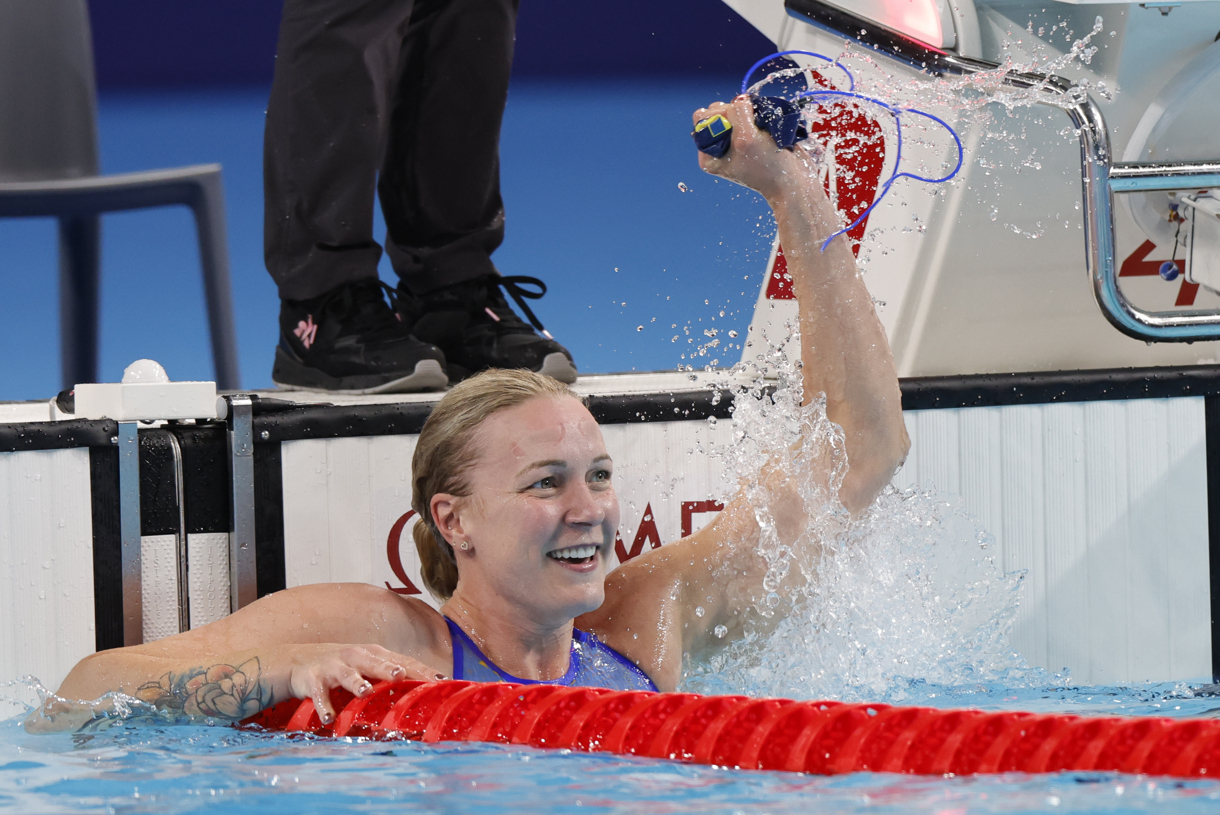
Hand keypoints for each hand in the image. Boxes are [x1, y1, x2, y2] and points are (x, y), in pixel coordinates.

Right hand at [278, 643, 444, 724]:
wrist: (299, 661)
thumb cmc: (345, 666)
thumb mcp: (369, 666)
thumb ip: (393, 675)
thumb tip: (429, 690)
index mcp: (375, 654)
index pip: (403, 661)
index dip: (421, 670)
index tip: (441, 680)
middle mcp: (357, 657)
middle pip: (376, 663)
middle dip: (388, 668)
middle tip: (400, 675)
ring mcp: (335, 667)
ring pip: (348, 675)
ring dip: (356, 683)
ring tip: (365, 692)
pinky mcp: (315, 680)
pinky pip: (320, 695)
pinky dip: (324, 706)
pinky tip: (329, 719)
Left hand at [694, 96, 806, 200]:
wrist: (795, 181)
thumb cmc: (768, 167)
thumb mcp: (746, 139)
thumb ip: (737, 113)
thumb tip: (740, 99)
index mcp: (708, 154)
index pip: (702, 117)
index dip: (721, 114)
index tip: (738, 127)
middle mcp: (719, 146)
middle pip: (719, 110)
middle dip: (736, 112)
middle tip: (752, 128)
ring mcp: (735, 139)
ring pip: (735, 109)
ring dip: (750, 112)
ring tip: (762, 128)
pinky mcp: (752, 134)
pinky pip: (750, 113)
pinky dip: (759, 113)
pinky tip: (766, 126)